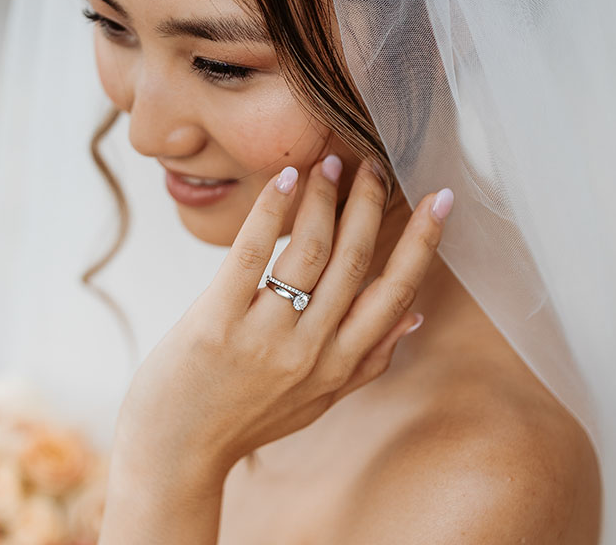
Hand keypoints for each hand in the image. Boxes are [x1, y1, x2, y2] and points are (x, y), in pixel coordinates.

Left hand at [111, 156, 451, 492]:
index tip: (440, 199)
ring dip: (325, 198)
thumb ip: (367, 362)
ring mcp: (264, 336)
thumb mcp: (317, 402)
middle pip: (354, 262)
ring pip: (310, 251)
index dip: (422, 244)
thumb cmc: (244, 421)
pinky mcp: (216, 322)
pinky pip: (252, 254)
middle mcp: (310, 351)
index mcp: (338, 366)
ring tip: (329, 161)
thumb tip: (414, 318)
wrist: (175, 453)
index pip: (394, 294)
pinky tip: (286, 178)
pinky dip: (273, 211)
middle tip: (375, 163)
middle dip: (370, 205)